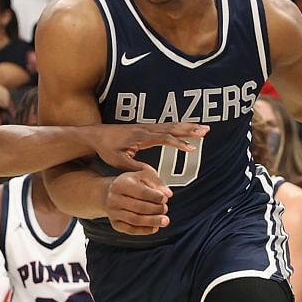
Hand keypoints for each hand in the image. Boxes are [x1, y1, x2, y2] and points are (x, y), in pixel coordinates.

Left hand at [91, 122, 205, 172]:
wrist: (95, 135)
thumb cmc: (107, 149)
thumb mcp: (120, 162)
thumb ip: (137, 168)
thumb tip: (153, 176)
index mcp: (141, 137)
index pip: (164, 139)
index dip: (179, 143)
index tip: (192, 148)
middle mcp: (145, 129)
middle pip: (172, 128)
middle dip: (190, 129)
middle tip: (206, 130)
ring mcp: (146, 126)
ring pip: (171, 125)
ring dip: (188, 126)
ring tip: (204, 128)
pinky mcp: (145, 127)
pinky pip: (166, 126)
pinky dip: (179, 126)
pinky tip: (188, 128)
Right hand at [104, 169, 171, 233]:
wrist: (108, 192)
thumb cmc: (129, 183)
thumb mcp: (142, 174)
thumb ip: (156, 182)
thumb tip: (167, 193)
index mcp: (122, 183)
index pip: (141, 192)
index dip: (156, 197)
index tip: (165, 198)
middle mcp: (114, 198)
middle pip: (139, 207)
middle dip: (156, 209)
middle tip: (164, 208)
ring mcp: (113, 212)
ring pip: (135, 220)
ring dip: (152, 221)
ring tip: (164, 220)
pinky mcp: (115, 223)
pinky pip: (130, 230)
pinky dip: (144, 230)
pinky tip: (154, 227)